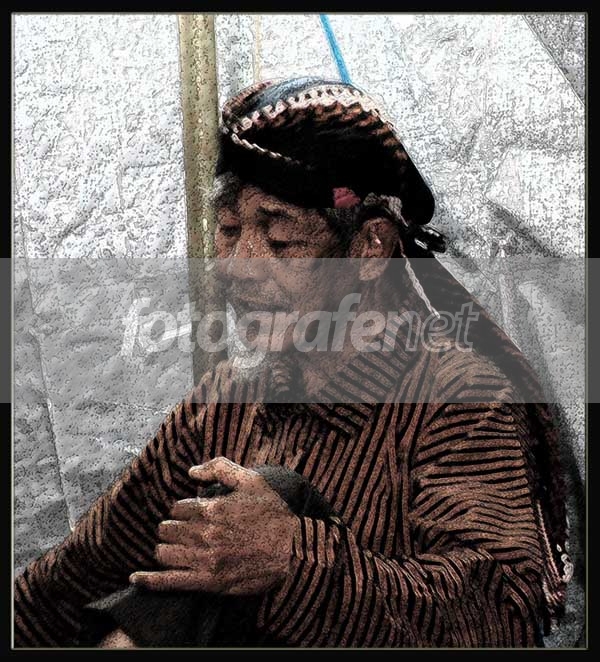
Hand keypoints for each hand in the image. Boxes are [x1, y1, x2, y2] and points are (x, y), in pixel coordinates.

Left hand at [130, 457, 299, 595]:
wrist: (296, 549)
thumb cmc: (275, 513)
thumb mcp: (252, 480)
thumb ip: (220, 468)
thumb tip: (191, 471)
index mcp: (212, 508)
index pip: (178, 508)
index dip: (183, 510)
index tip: (192, 514)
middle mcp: (205, 534)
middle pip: (167, 530)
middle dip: (171, 528)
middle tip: (183, 531)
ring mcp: (205, 560)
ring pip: (165, 553)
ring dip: (166, 549)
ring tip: (174, 548)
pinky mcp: (209, 582)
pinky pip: (169, 582)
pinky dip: (149, 581)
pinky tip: (135, 578)